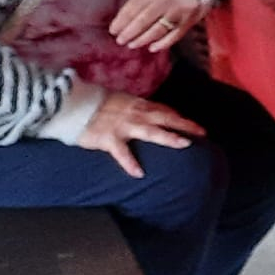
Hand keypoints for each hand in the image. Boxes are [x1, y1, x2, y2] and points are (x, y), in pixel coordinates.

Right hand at [76, 92, 203, 178]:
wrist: (72, 105)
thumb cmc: (95, 104)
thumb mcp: (120, 100)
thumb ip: (136, 108)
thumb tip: (149, 113)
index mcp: (137, 105)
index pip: (164, 110)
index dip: (180, 117)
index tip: (195, 125)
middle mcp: (134, 114)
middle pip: (165, 118)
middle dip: (185, 124)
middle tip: (202, 133)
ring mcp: (122, 126)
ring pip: (150, 131)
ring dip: (168, 137)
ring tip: (184, 144)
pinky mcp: (108, 139)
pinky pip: (121, 153)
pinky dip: (130, 163)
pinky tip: (139, 173)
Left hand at [109, 0, 208, 51]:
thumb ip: (138, 3)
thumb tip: (122, 24)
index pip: (133, 8)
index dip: (121, 21)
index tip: (113, 30)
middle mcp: (165, 0)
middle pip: (143, 20)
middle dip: (129, 32)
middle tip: (120, 40)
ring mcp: (178, 11)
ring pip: (157, 29)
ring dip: (142, 39)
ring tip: (132, 45)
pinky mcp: (188, 20)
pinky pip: (174, 35)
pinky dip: (162, 43)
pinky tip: (152, 47)